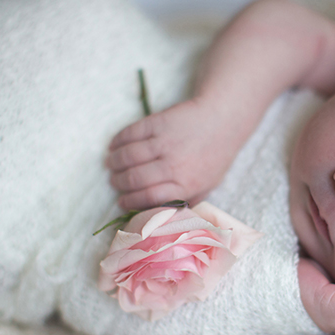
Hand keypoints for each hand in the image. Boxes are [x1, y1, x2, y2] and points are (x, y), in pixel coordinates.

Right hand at [105, 97, 239, 209]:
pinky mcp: (159, 122)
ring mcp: (166, 142)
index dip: (130, 201)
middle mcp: (174, 165)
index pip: (149, 198)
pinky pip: (131, 133)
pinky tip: (114, 146)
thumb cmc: (215, 155)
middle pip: (135, 178)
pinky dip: (118, 141)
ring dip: (115, 162)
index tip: (121, 201)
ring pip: (129, 156)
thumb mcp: (209, 184)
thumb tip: (162, 215)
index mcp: (186, 184)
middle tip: (114, 182)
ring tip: (111, 164)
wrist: (223, 119)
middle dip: (119, 182)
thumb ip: (187, 199)